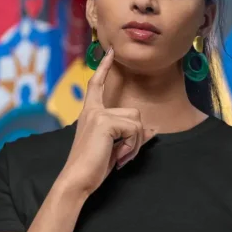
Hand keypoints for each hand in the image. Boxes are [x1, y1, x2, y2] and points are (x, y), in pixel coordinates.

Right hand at [58, 47, 154, 196]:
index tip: (110, 51)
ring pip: (137, 121)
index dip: (104, 68)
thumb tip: (154, 129)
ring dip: (135, 143)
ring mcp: (98, 114)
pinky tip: (119, 157)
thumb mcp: (115, 148)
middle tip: (123, 155)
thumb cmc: (93, 167)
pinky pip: (134, 130)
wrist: (77, 180)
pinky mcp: (104, 122)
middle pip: (134, 112)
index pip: (97, 85)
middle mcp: (93, 110)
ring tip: (119, 157)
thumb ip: (131, 136)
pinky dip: (132, 147)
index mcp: (90, 114)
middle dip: (137, 136)